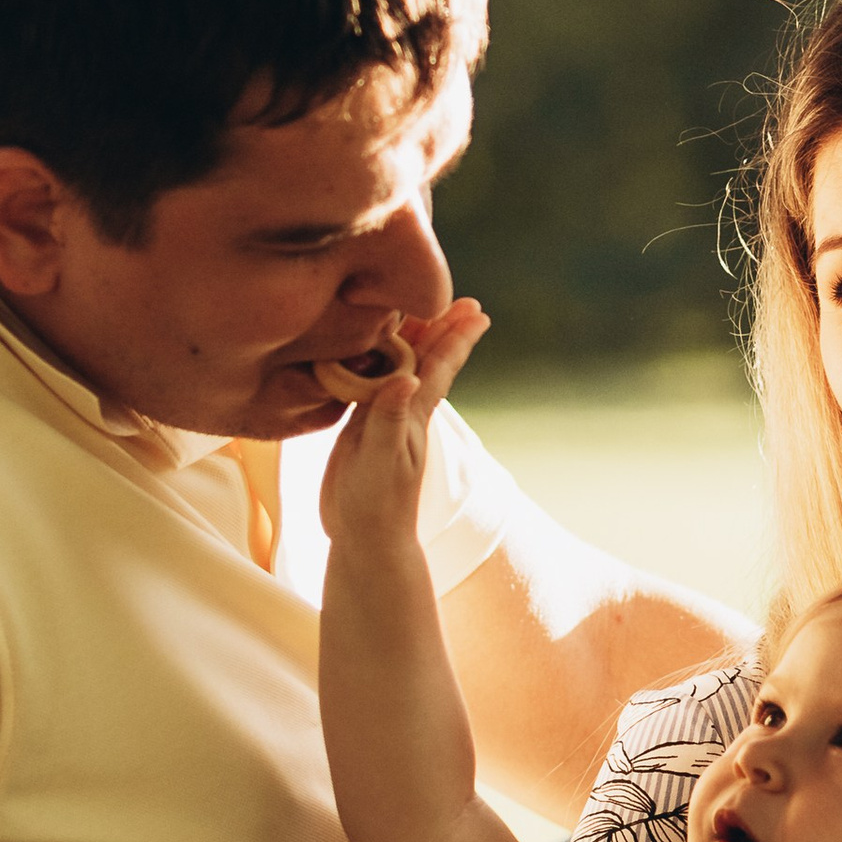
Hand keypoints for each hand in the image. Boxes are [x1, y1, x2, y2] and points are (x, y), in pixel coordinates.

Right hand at [316, 300, 487, 546]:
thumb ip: (391, 419)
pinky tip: (378, 354)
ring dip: (416, 342)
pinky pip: (376, 384)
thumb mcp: (381, 459)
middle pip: (427, 360)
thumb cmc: (375, 503)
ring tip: (425, 316)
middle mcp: (404, 411)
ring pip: (403, 369)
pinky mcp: (364, 428)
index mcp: (413, 413)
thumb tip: (407, 379)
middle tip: (467, 303)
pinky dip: (381, 363)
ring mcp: (386, 419)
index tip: (477, 311)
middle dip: (444, 330)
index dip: (455, 337)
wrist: (365, 539)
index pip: (438, 366)